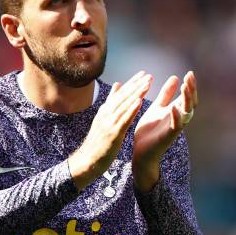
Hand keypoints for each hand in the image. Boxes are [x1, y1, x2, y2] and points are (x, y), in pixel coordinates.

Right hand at [69, 71, 152, 190]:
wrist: (87, 161)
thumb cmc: (97, 143)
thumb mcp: (103, 121)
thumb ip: (110, 103)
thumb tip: (117, 86)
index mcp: (105, 111)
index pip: (120, 94)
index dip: (132, 83)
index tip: (143, 74)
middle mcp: (106, 114)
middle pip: (123, 96)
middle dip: (136, 84)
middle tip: (148, 75)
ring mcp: (109, 123)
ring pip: (124, 105)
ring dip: (137, 93)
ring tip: (147, 84)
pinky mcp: (113, 134)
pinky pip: (124, 120)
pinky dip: (131, 110)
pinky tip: (140, 101)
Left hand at [132, 70, 197, 192]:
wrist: (140, 152)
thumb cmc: (149, 131)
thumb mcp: (157, 108)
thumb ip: (166, 95)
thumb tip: (176, 77)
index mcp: (175, 111)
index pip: (187, 97)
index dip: (190, 85)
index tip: (189, 73)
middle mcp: (178, 119)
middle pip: (191, 103)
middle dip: (191, 90)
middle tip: (190, 77)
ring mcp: (174, 128)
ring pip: (187, 113)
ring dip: (187, 100)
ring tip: (185, 87)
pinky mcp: (168, 137)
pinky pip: (176, 126)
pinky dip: (176, 117)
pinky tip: (173, 107)